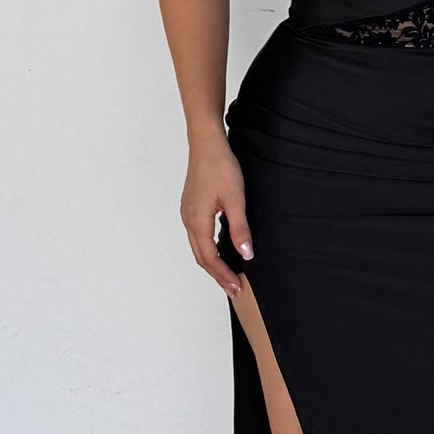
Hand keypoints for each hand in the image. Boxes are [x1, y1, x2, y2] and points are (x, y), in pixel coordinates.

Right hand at [182, 134, 252, 298]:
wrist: (206, 144)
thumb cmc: (220, 167)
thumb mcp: (235, 199)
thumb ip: (239, 229)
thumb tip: (246, 255)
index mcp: (198, 222)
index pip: (210, 258)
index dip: (223, 275)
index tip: (236, 287)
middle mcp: (188, 220)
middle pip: (201, 257)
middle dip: (217, 275)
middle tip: (232, 289)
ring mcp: (187, 213)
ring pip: (198, 247)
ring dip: (212, 263)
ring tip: (227, 274)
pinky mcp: (190, 207)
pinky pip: (197, 236)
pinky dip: (207, 249)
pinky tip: (219, 250)